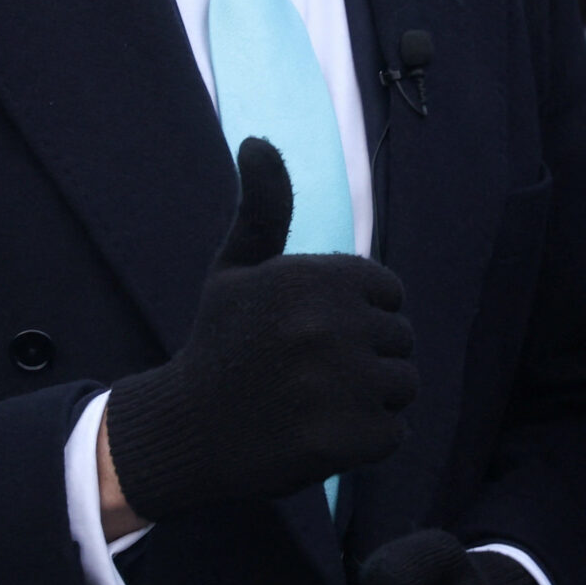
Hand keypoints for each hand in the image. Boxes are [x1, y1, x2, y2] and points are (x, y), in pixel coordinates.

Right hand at [102, 140, 416, 523]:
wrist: (182, 434)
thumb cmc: (219, 345)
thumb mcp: (236, 268)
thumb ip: (261, 207)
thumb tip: (257, 141)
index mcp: (313, 276)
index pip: (390, 294)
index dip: (358, 318)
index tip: (311, 335)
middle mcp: (329, 324)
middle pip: (402, 341)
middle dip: (366, 360)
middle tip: (307, 376)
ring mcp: (339, 384)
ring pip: (404, 387)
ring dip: (370, 401)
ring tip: (314, 404)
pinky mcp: (346, 439)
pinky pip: (394, 434)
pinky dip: (366, 443)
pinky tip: (318, 436)